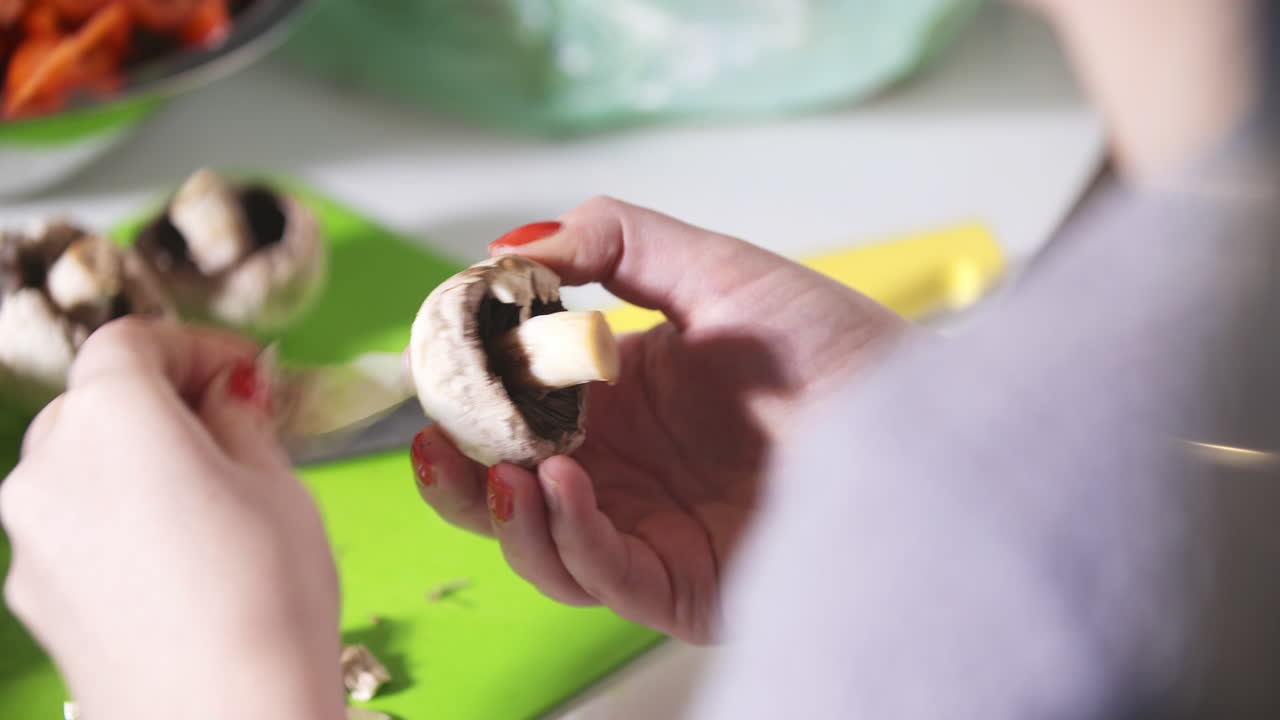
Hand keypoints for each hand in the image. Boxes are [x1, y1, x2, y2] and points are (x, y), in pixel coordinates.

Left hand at [0, 319, 343, 719]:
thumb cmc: (266, 599)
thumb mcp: (279, 486)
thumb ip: (241, 421)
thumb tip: (227, 394)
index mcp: (113, 417)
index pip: (131, 339)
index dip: (194, 344)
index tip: (243, 369)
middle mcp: (48, 465)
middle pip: (96, 398)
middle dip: (164, 401)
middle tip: (234, 427)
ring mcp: (29, 535)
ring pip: (77, 462)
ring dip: (135, 458)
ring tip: (209, 498)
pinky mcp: (31, 594)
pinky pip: (71, 524)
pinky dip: (114, 515)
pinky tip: (176, 556)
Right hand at [408, 197, 912, 642]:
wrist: (918, 415)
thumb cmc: (830, 343)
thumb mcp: (712, 268)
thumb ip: (612, 243)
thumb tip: (508, 249)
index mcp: (619, 399)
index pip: (517, 408)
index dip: (468, 394)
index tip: (436, 363)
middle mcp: (624, 470)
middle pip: (508, 489)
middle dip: (459, 472)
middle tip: (437, 438)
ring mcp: (648, 530)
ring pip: (538, 545)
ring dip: (502, 512)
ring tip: (502, 466)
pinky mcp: (679, 584)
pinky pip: (600, 575)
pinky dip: (564, 536)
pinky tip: (556, 485)